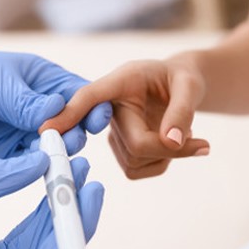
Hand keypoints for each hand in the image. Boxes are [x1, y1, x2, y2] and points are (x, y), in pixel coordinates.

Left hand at [0, 41, 111, 161]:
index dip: (91, 106)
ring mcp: (23, 133)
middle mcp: (38, 108)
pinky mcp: (8, 156)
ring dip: (59, 155)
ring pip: (55, 149)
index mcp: (40, 80)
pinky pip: (32, 166)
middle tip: (69, 142)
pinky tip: (43, 174)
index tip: (96, 120)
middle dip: (76, 133)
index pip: (77, 93)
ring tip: (56, 159)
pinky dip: (40, 171)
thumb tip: (60, 109)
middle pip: (72, 124)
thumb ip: (23, 101)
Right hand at [42, 59, 210, 178]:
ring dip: (171, 156)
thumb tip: (172, 141)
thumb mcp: (190, 84)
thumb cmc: (182, 78)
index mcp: (119, 83)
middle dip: (171, 149)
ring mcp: (113, 134)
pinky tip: (171, 144)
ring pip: (137, 162)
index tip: (45, 130)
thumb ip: (182, 109)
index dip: (67, 114)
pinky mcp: (121, 152)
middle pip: (135, 145)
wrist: (179, 86)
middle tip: (203, 144)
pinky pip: (139, 170)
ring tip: (188, 134)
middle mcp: (108, 110)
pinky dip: (163, 163)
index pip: (89, 98)